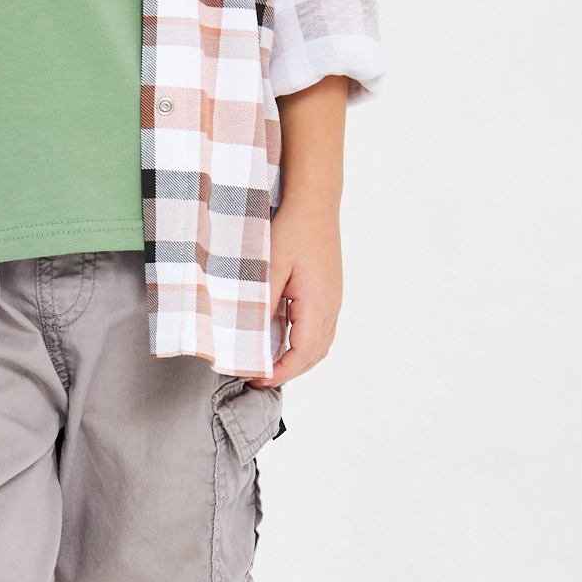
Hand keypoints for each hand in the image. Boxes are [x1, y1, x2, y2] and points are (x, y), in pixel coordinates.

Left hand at [255, 200, 341, 385]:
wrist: (315, 204)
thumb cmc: (293, 230)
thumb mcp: (269, 268)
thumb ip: (261, 304)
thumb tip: (248, 336)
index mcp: (318, 305)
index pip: (301, 354)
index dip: (279, 373)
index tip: (256, 378)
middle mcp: (331, 307)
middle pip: (313, 355)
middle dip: (287, 371)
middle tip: (257, 376)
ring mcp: (333, 300)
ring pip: (319, 344)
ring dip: (296, 359)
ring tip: (268, 363)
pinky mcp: (329, 293)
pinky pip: (320, 329)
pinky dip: (302, 344)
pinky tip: (282, 339)